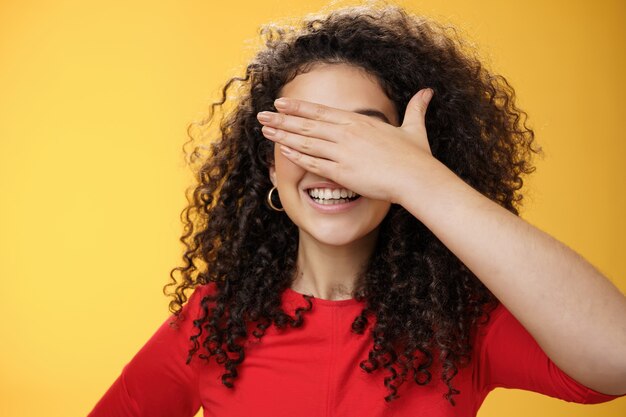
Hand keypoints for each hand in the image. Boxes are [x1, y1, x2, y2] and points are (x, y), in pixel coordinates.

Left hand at [256, 88, 434, 203]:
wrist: (416, 178)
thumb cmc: (416, 156)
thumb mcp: (415, 128)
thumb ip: (416, 109)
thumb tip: (427, 92)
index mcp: (359, 122)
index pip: (321, 111)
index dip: (298, 107)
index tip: (281, 103)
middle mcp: (346, 133)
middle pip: (306, 124)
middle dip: (282, 119)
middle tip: (262, 115)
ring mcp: (342, 152)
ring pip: (305, 141)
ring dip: (282, 135)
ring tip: (264, 130)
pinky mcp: (341, 171)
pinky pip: (313, 162)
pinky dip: (296, 156)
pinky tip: (281, 150)